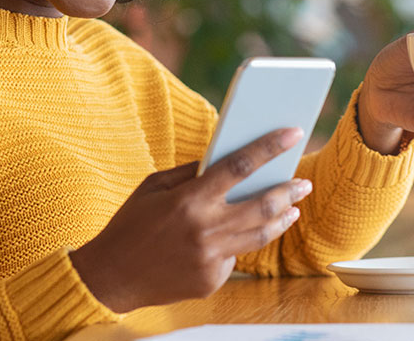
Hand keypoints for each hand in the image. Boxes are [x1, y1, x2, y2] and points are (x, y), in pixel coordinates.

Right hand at [69, 127, 313, 311]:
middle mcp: (204, 230)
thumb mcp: (154, 187)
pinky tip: (239, 235)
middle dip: (289, 190)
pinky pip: (234, 257)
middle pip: (262, 206)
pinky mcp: (210, 281)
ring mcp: (210, 259)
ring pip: (260, 236)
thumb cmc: (130, 224)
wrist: (110, 277)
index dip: (269, 147)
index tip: (293, 132)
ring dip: (281, 219)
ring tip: (291, 208)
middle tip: (304, 182)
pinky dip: (238, 243)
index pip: (240, 166)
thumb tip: (224, 160)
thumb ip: (191, 173)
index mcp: (189, 200)